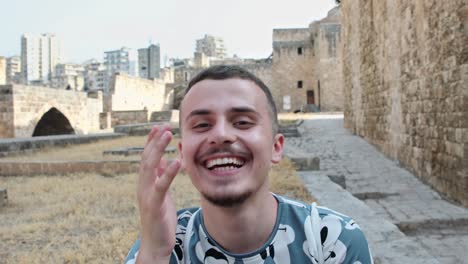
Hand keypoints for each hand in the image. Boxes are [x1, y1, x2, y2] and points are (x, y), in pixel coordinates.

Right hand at [136, 124, 180, 262]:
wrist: (156, 243)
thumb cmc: (160, 218)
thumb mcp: (161, 194)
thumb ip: (161, 177)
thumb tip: (165, 160)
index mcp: (145, 183)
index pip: (147, 157)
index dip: (152, 141)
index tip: (160, 126)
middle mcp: (143, 186)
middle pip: (147, 158)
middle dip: (154, 140)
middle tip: (164, 125)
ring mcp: (146, 194)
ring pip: (150, 167)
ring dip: (159, 148)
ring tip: (168, 134)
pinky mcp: (154, 204)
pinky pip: (161, 185)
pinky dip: (169, 172)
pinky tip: (177, 161)